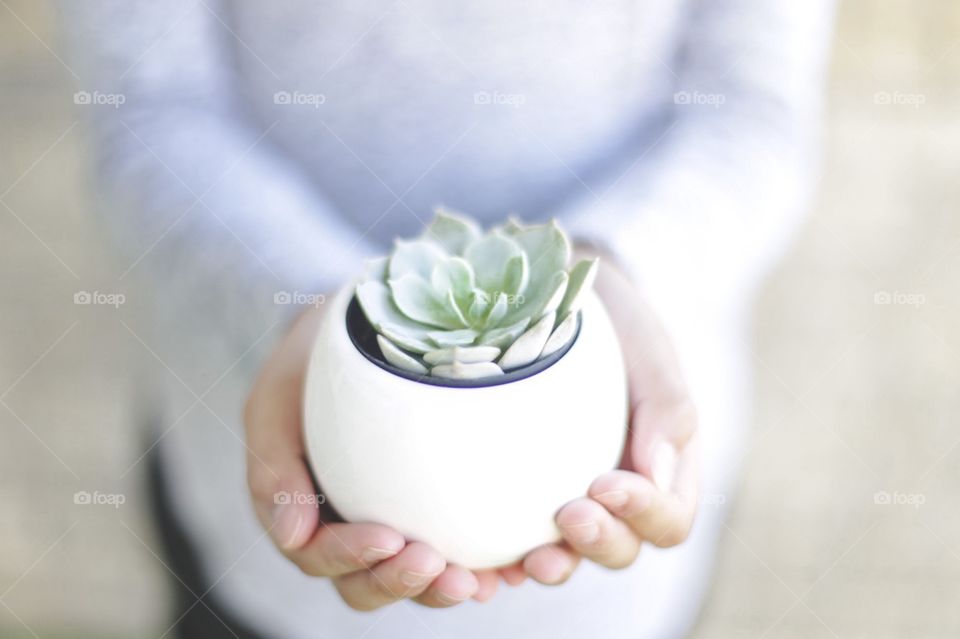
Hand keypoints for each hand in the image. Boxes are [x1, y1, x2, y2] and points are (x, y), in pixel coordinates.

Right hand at [244, 303, 501, 609]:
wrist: (359, 327)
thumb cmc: (310, 364)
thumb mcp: (278, 399)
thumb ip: (275, 464)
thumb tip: (291, 537)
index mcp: (305, 513)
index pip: (321, 555)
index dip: (352, 557)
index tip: (389, 538)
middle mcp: (351, 529)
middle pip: (369, 583)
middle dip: (401, 583)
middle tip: (435, 563)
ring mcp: (398, 524)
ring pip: (418, 579)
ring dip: (443, 587)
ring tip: (477, 580)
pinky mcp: (443, 512)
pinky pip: (466, 552)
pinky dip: (487, 567)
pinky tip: (512, 566)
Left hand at [521, 251, 699, 583]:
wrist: (551, 299)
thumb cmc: (612, 324)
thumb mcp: (648, 349)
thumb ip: (665, 406)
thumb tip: (655, 476)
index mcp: (661, 474)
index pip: (667, 520)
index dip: (644, 515)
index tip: (606, 483)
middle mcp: (615, 501)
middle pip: (618, 549)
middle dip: (598, 543)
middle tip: (569, 515)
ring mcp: (563, 504)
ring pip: (565, 557)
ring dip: (550, 564)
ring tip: (525, 560)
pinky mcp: (513, 502)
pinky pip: (505, 544)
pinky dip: (494, 561)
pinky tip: (473, 562)